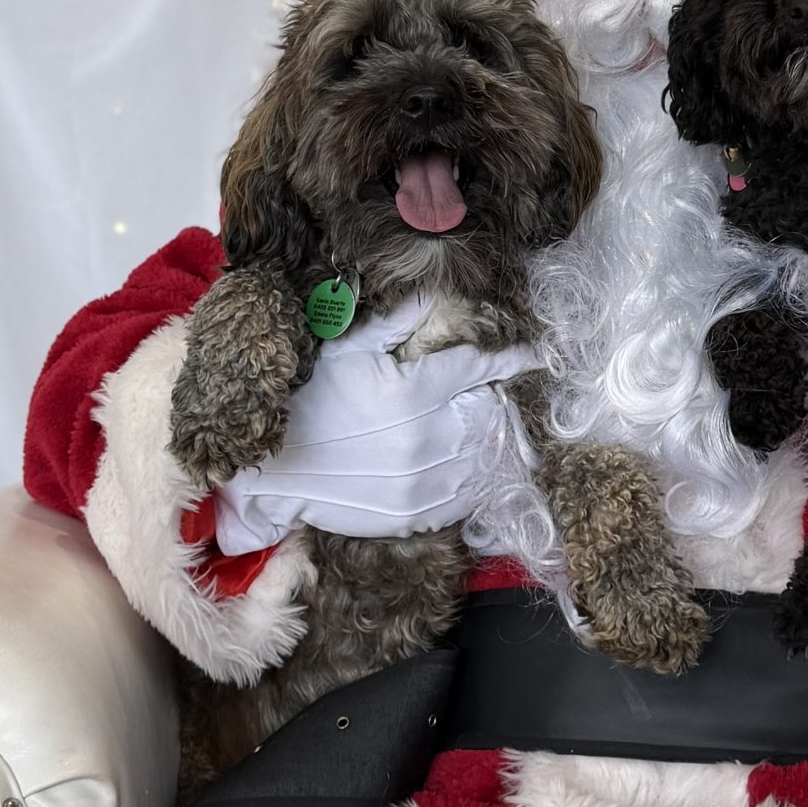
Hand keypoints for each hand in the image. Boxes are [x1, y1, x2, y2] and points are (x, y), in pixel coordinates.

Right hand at [211, 294, 541, 552]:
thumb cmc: (307, 399)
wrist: (272, 470)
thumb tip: (434, 291)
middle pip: (489, 414)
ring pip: (485, 457)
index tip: (535, 356)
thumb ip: (395, 320)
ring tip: (487, 429)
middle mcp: (426, 438)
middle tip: (488, 394)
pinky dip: (477, 480)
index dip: (512, 359)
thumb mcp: (345, 347)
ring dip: (492, 440)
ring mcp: (422, 482)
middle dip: (494, 400)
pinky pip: (467, 498)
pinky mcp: (414, 515)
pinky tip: (472, 467)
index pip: (480, 368)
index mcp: (413, 392)